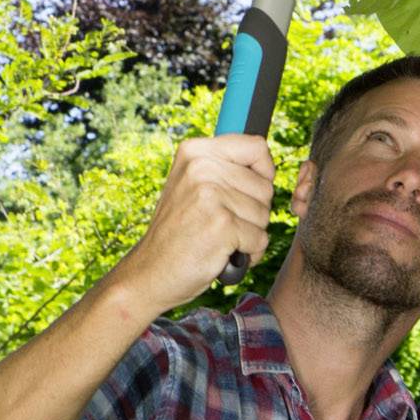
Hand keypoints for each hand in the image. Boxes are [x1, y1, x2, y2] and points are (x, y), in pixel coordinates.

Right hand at [112, 132, 276, 312]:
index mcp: (195, 151)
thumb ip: (225, 167)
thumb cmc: (179, 231)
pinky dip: (250, 253)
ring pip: (265, 213)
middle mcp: (201, 167)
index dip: (264, 172)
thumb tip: (268, 161)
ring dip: (251, 233)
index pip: (257, 147)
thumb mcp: (192, 185)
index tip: (249, 192)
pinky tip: (224, 254)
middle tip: (221, 223)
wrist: (150, 272)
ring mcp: (210, 195)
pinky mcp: (221, 225)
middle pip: (266, 185)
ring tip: (219, 238)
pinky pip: (260, 238)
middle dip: (255, 211)